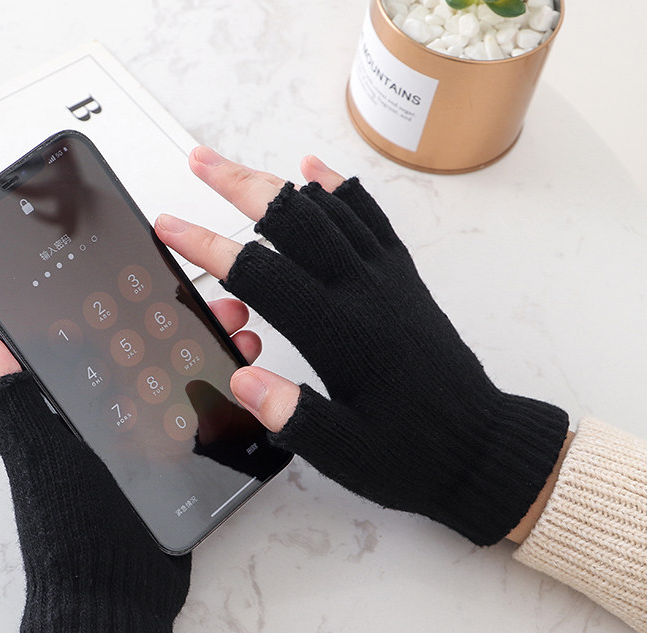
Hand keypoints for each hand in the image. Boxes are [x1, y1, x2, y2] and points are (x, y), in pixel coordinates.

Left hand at [0, 297, 262, 632]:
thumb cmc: (67, 524)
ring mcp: (146, 442)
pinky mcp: (176, 465)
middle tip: (221, 306)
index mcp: (73, 408)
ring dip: (210, 356)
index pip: (105, 340)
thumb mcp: (38, 453)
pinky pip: (201, 423)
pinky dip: (223, 399)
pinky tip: (243, 384)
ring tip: (240, 338)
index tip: (161, 281)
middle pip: (152, 354)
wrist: (113, 596)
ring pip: (182, 382)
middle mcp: (109, 419)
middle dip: (186, 324)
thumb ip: (14, 395)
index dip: (133, 306)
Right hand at [155, 147, 569, 545]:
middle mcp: (364, 291)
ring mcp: (386, 278)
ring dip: (280, 183)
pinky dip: (339, 190)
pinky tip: (317, 173)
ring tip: (240, 169)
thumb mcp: (345, 451)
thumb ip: (292, 414)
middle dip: (239, 185)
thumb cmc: (415, 451)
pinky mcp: (403, 279)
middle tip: (200, 163)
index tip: (170, 228)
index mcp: (341, 331)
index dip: (208, 247)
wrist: (481, 445)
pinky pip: (370, 219)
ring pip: (328, 210)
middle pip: (293, 219)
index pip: (261, 272)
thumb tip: (243, 379)